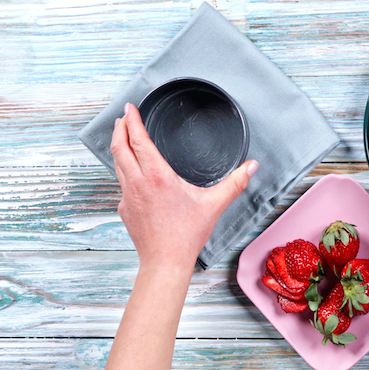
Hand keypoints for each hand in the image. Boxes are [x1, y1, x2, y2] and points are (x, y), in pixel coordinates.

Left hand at [110, 103, 257, 273]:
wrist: (165, 262)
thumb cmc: (187, 234)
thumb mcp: (215, 204)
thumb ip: (235, 182)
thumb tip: (252, 166)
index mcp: (157, 176)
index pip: (138, 140)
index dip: (132, 120)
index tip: (130, 108)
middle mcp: (137, 182)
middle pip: (119, 147)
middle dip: (120, 128)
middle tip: (124, 117)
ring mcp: (127, 196)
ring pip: (116, 164)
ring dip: (119, 147)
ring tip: (123, 137)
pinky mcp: (124, 209)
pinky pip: (121, 183)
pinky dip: (123, 170)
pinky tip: (132, 172)